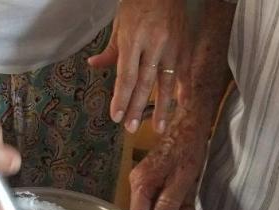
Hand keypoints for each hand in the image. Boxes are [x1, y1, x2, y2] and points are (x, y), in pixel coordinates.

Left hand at [88, 0, 188, 133]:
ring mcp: (172, 46)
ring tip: (158, 129)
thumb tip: (94, 65)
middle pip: (144, 82)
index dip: (121, 98)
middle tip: (130, 128)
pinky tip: (182, 105)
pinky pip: (184, 71)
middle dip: (136, 107)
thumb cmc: (138, 4)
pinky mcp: (185, 45)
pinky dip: (183, 89)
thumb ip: (110, 50)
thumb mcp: (119, 25)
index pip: (126, 76)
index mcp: (134, 39)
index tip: (116, 116)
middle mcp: (154, 44)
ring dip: (161, 108)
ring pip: (166, 81)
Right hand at [128, 106, 207, 209]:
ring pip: (152, 206)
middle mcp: (136, 183)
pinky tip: (183, 193)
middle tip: (187, 209)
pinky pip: (156, 197)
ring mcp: (142, 180)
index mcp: (140, 184)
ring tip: (188, 199)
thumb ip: (169, 202)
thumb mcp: (183, 179)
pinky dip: (170, 199)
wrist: (188, 125)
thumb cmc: (187, 149)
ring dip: (171, 208)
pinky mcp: (149, 177)